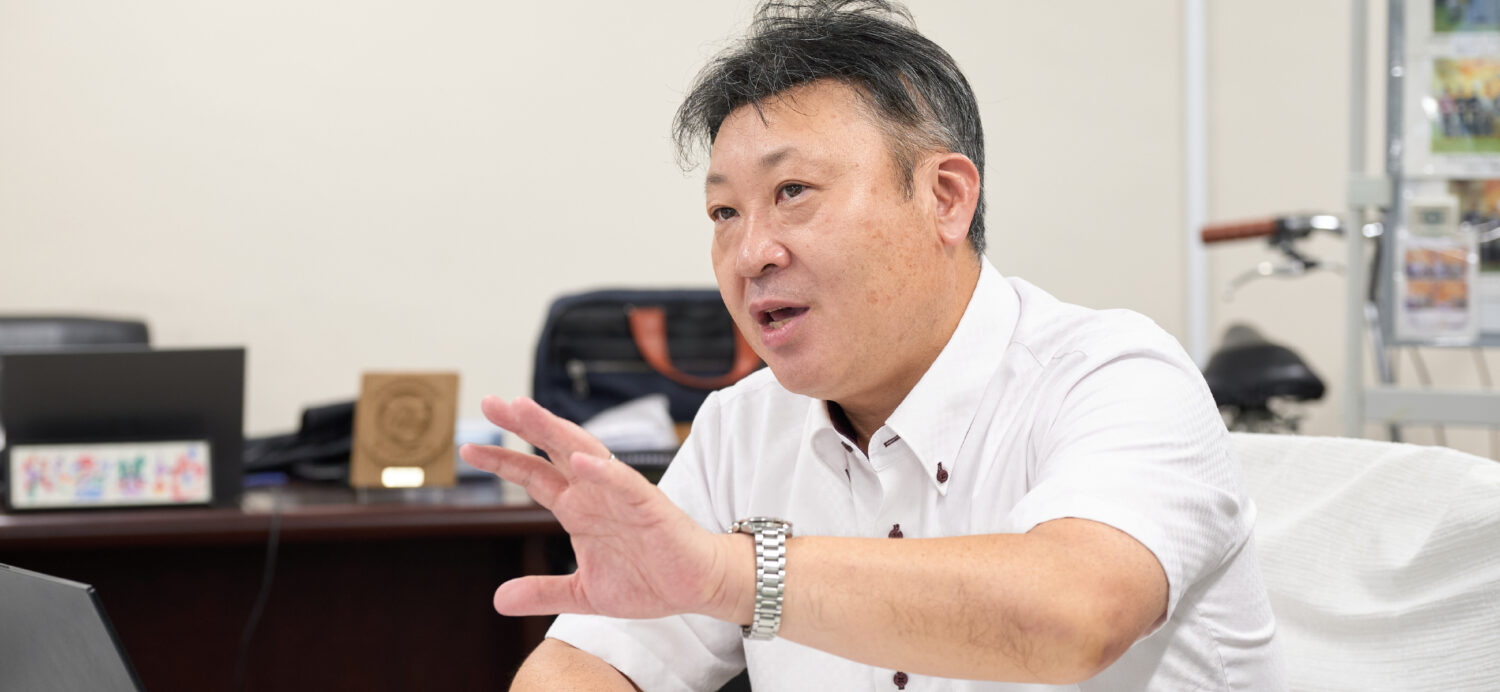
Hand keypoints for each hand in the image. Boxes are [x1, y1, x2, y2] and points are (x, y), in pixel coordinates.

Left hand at [459, 396, 744, 621]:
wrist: (697, 586)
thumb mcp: (583, 594)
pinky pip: (624, 483)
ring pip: (584, 452)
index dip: (504, 460)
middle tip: (490, 402)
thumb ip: (543, 591)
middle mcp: (595, 493)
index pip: (534, 475)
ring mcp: (621, 495)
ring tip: (524, 410)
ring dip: (554, 430)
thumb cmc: (648, 580)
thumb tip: (498, 599)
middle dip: (523, 425)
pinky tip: (578, 460)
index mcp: (579, 508)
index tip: (469, 447)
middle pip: (553, 450)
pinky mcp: (650, 506)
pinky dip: (602, 471)